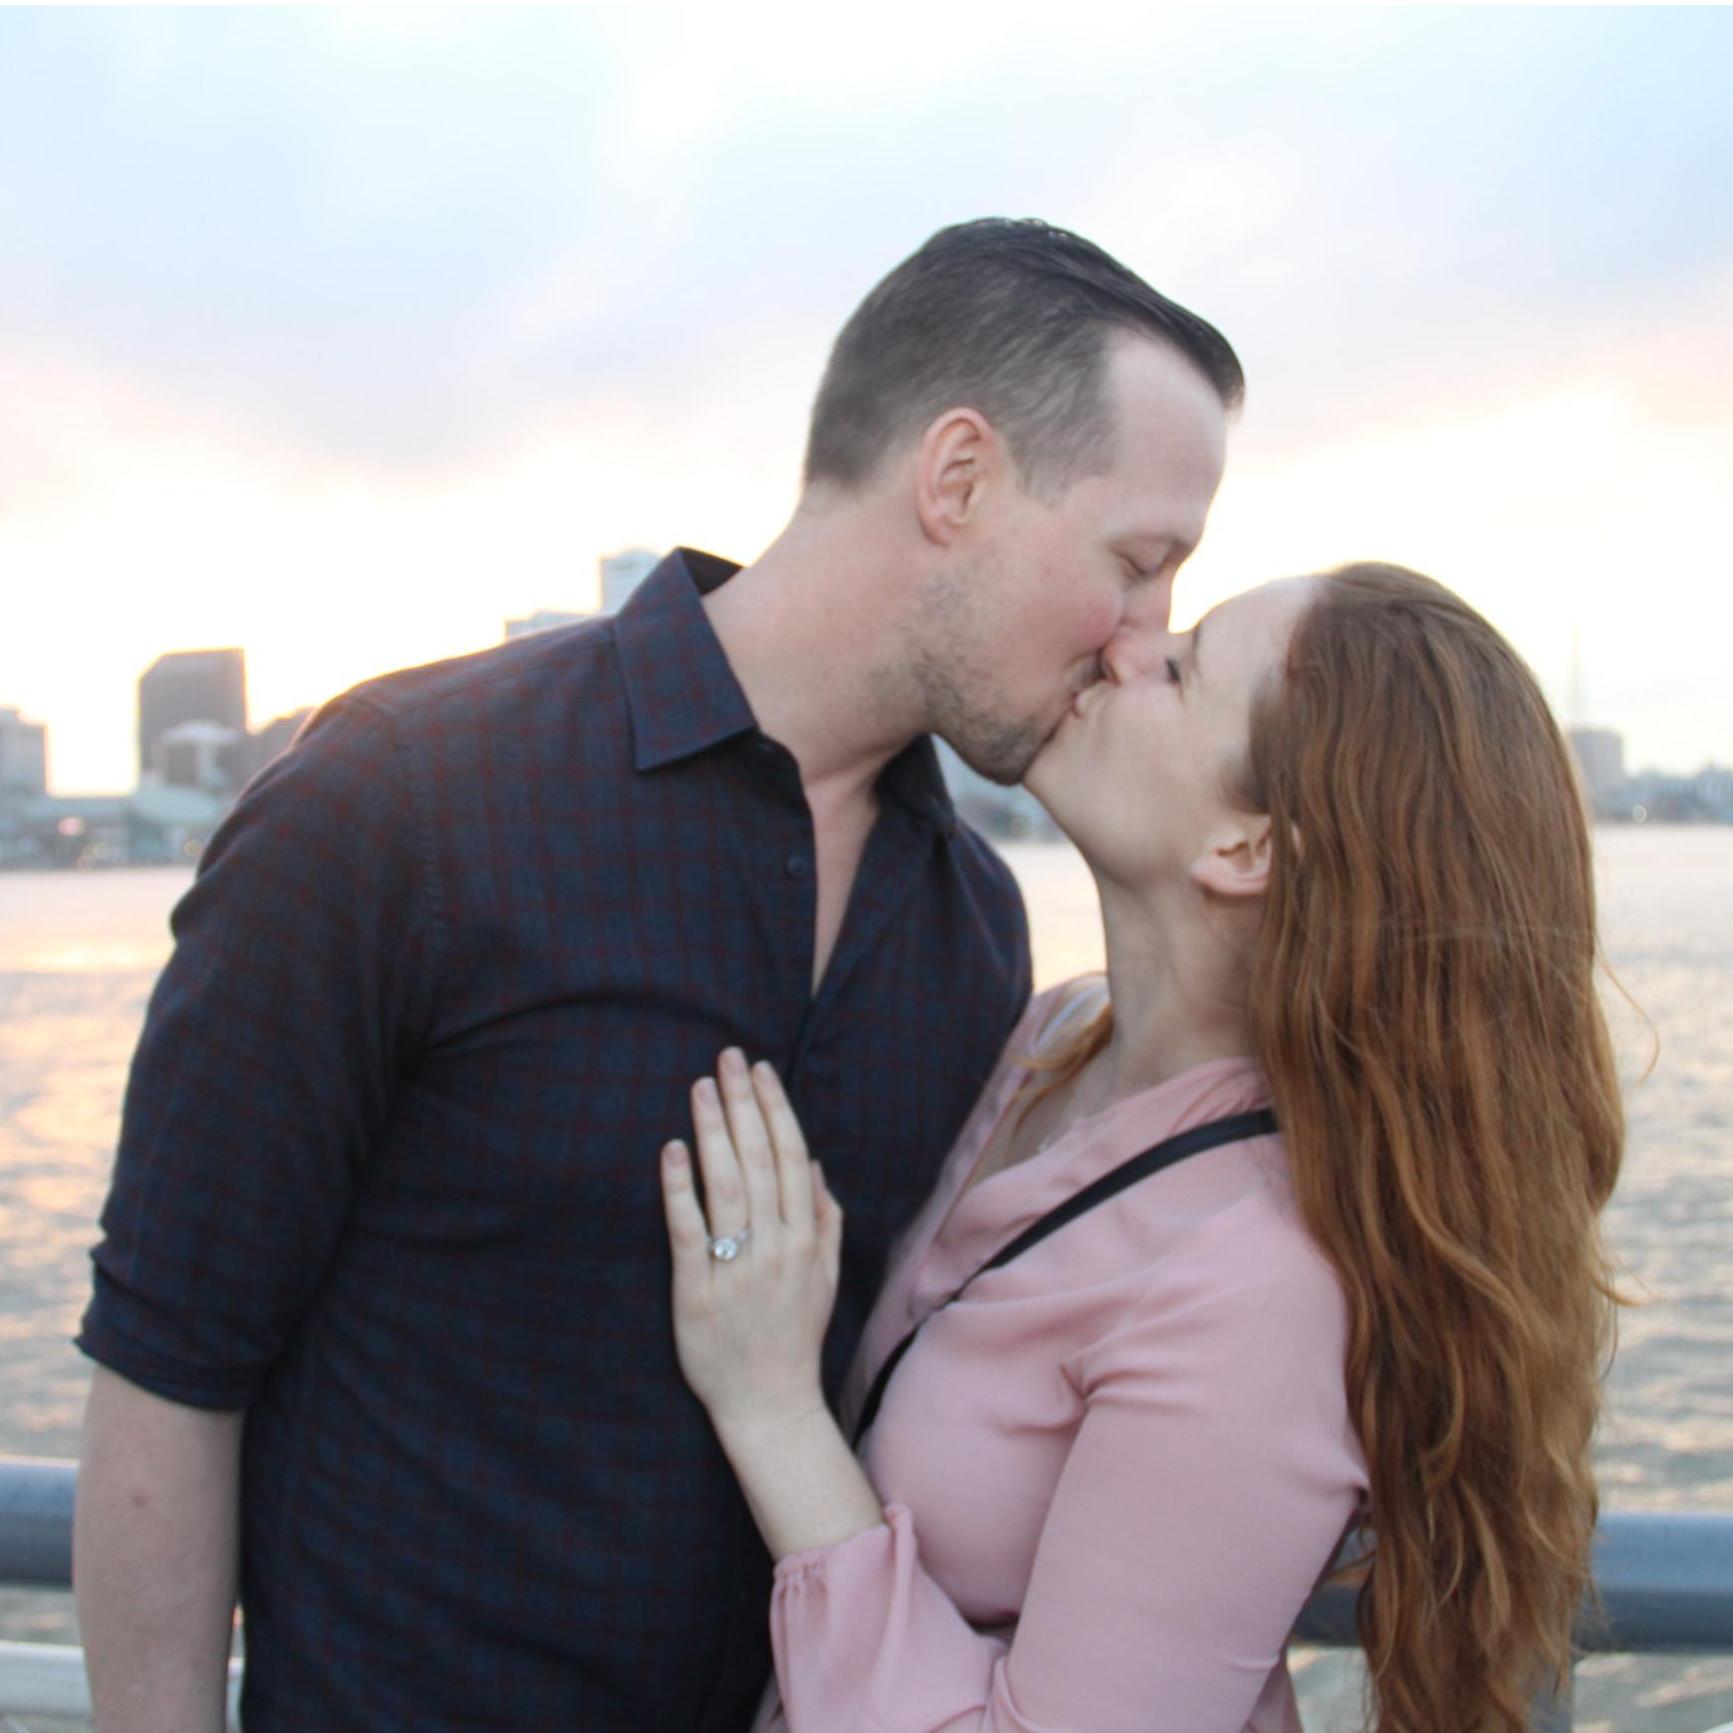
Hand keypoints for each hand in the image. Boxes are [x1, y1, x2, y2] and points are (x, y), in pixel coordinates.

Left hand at [660, 1050, 843, 1432]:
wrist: (770, 1403)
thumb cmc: (795, 1335)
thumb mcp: (825, 1277)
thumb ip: (824, 1220)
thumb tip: (814, 1165)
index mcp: (806, 1239)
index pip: (792, 1158)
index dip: (776, 1109)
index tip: (761, 1070)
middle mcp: (776, 1246)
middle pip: (760, 1161)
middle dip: (743, 1104)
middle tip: (727, 1058)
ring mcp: (736, 1268)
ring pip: (727, 1186)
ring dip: (713, 1131)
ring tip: (700, 1087)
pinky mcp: (696, 1291)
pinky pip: (689, 1231)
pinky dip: (680, 1188)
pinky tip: (672, 1150)